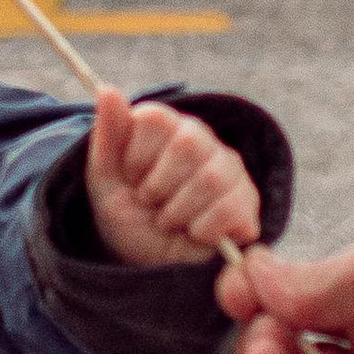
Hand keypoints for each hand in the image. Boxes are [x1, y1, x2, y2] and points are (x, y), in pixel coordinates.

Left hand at [87, 86, 260, 266]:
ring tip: (170, 221)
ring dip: (177, 212)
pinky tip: (195, 232)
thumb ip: (108, 134)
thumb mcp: (105, 179)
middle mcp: (204, 140)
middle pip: (188, 145)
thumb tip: (106, 89)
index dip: (136, 157)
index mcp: (168, 126)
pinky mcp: (248, 204)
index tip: (131, 178)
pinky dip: (203, 230)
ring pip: (212, 178)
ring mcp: (231, 171)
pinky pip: (233, 209)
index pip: (155, 119)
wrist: (145, 264)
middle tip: (151, 203)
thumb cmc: (126, 214)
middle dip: (158, 186)